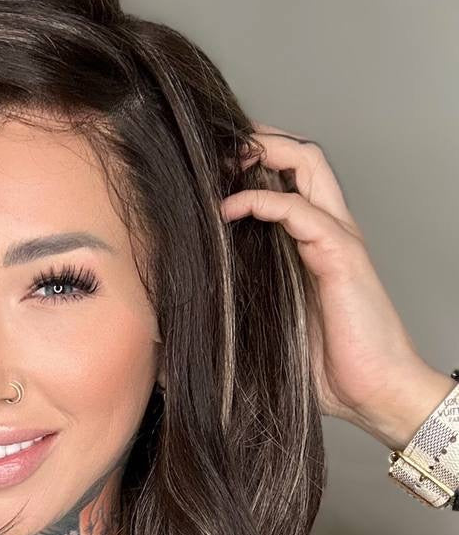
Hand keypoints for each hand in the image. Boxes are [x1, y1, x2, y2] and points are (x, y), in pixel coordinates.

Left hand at [220, 122, 453, 450]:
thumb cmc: (326, 370)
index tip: (208, 168)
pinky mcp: (341, 255)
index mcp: (309, 245)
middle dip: (259, 141)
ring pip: (307, 165)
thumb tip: (160, 340)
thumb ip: (221, 325)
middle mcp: (326, 231)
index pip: (287, 180)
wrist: (374, 393)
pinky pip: (302, 211)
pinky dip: (265, 201)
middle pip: (300, 157)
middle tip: (215, 148)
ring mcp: (336, 238)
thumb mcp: (259, 339)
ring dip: (265, 152)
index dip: (252, 164)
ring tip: (224, 159)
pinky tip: (231, 209)